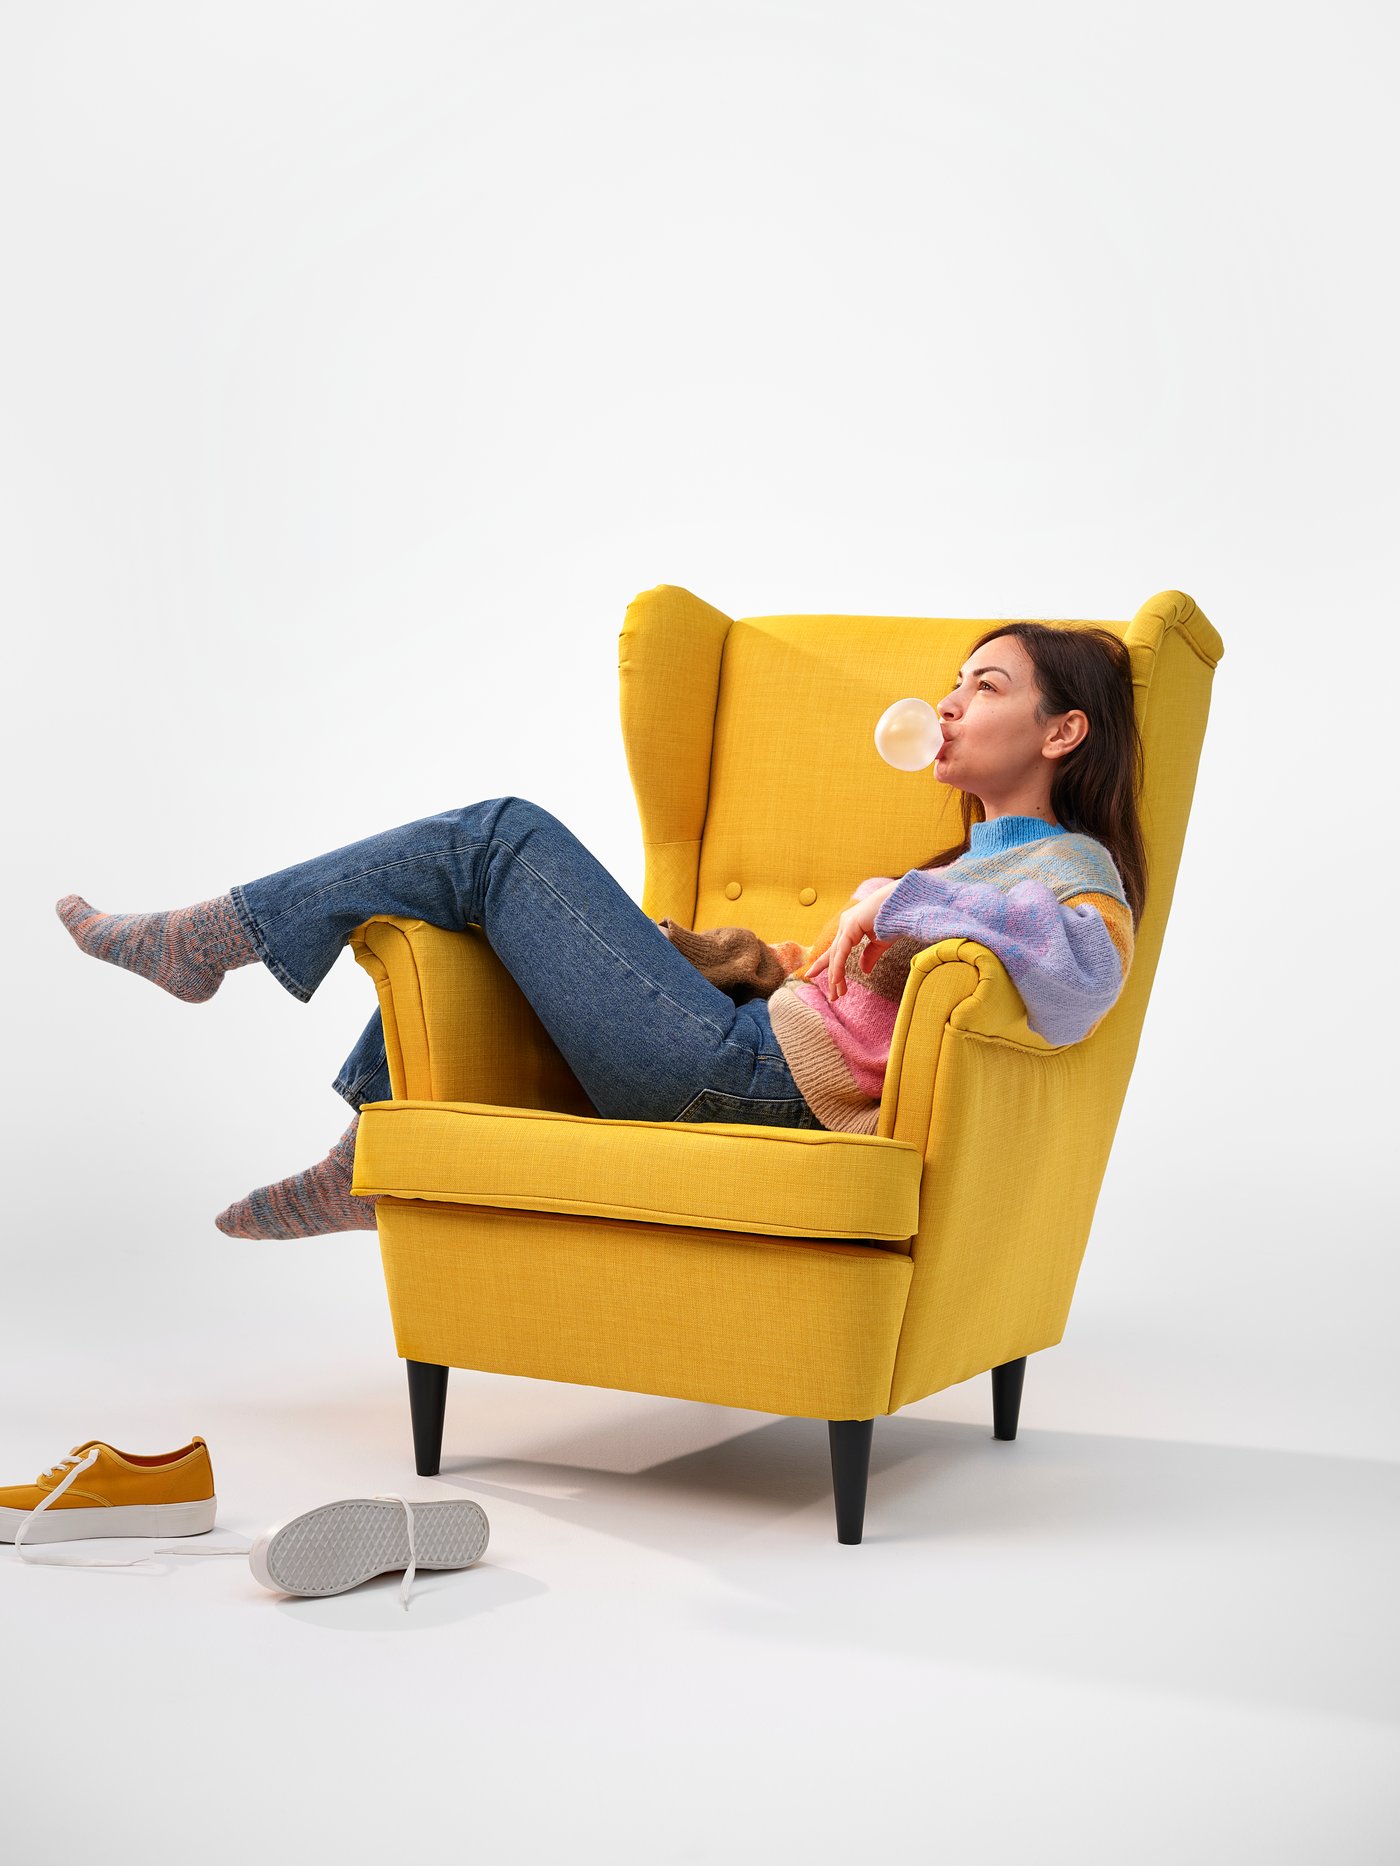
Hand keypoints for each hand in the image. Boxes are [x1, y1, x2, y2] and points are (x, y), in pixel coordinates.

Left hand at [804, 881, 900, 1000]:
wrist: (905, 905)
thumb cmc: (894, 920)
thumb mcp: (880, 943)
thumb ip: (870, 956)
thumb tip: (863, 971)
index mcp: (850, 927)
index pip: (835, 949)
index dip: (823, 963)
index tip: (811, 974)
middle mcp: (845, 924)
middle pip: (834, 955)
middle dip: (832, 976)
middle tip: (833, 996)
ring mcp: (847, 923)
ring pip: (836, 955)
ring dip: (836, 976)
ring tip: (836, 994)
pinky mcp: (851, 925)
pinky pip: (842, 951)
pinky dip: (838, 966)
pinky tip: (836, 980)